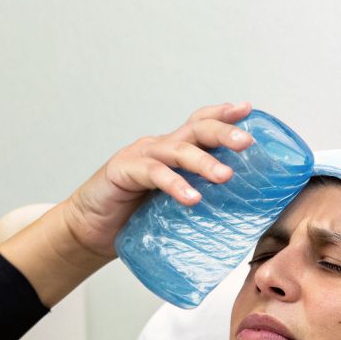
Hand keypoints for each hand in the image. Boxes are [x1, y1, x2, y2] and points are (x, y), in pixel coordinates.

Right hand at [59, 101, 258, 259]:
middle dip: (223, 132)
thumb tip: (242, 210)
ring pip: (177, 150)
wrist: (92, 229)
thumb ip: (200, 198)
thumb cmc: (136, 218)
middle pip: (195, 130)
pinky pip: (153, 174)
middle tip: (246, 142)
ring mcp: (140, 156)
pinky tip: (192, 198)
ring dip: (204, 162)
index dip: (223, 115)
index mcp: (174, 151)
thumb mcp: (175, 205)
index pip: (201, 125)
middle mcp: (159, 147)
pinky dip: (174, 184)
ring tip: (225, 176)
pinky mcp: (122, 171)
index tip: (248, 110)